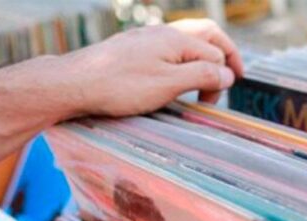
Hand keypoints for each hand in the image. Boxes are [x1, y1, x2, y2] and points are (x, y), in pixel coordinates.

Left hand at [61, 19, 243, 116]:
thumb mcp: (168, 84)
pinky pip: (169, 50)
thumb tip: (227, 74)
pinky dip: (183, 62)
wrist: (74, 83)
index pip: (215, 53)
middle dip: (223, 55)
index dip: (224, 76)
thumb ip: (201, 76)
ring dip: (203, 59)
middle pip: (206, 35)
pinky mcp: (134, 49)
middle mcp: (163, 33)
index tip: (216, 101)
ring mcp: (147, 39)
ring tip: (204, 82)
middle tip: (232, 77)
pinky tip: (175, 79)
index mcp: (176, 39)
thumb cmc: (120, 86)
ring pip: (187, 42)